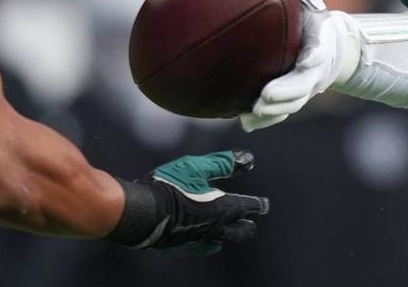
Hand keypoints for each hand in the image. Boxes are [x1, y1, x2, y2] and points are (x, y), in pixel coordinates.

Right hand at [110, 150, 268, 252]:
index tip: (264, 205)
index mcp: (221, 208)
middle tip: (252, 225)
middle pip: (236, 229)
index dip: (256, 205)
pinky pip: (198, 246)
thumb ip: (223, 164)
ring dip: (227, 236)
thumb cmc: (170, 187)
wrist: (142, 213)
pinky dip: (205, 245)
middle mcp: (212, 226)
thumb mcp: (197, 167)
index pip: (246, 207)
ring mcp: (196, 237)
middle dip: (245, 226)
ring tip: (230, 237)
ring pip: (218, 239)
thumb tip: (248, 160)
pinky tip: (204, 245)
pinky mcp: (180, 243)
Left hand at [239, 0, 360, 131]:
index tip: (304, 64)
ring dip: (274, 113)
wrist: (336, 47)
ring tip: (251, 115)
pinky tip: (245, 123)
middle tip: (263, 98)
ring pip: (293, 104)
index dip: (313, 60)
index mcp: (321, 44)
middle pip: (304, 87)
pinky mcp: (297, 97)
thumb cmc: (314, 19)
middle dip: (285, 94)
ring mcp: (308, 88)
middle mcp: (316, 70)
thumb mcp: (309, 0)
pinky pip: (283, 112)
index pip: (319, 53)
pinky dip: (266, 121)